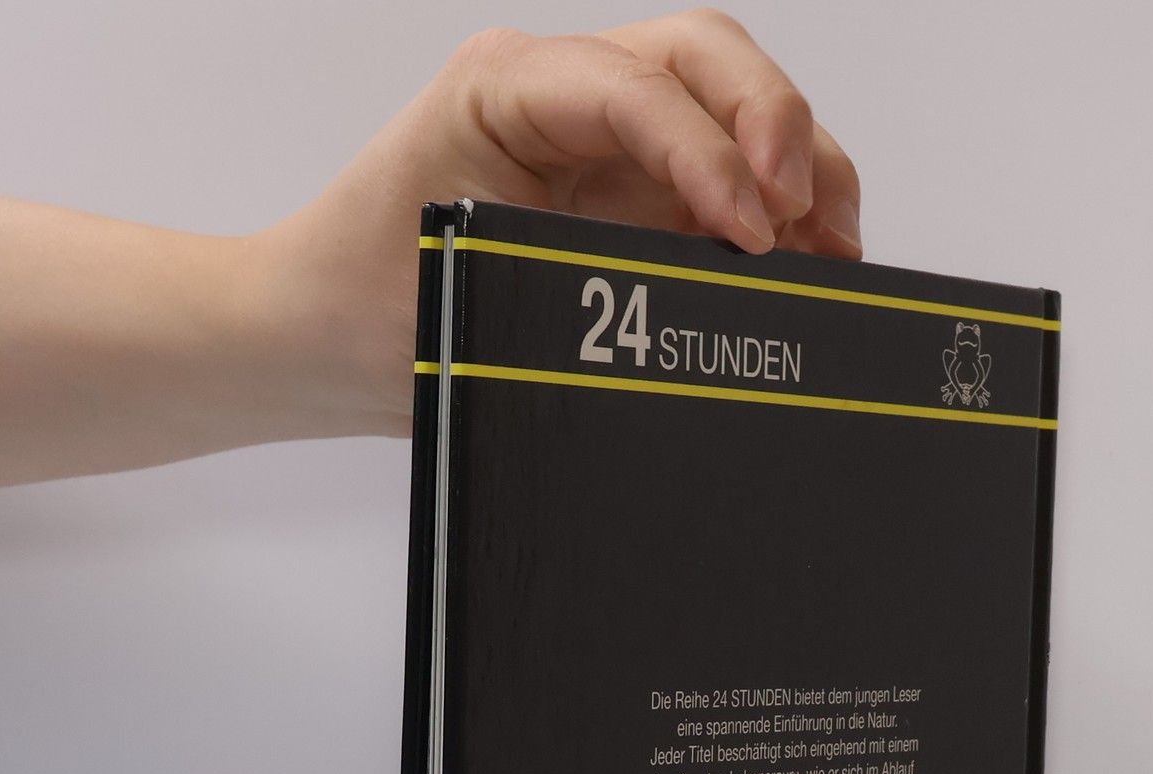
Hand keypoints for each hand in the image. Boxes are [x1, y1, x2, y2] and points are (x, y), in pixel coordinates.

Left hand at [258, 11, 862, 431]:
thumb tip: (697, 327)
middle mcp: (566, 97)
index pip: (635, 88)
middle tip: (806, 220)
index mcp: (506, 90)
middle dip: (773, 125)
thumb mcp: (456, 299)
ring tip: (832, 251)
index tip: (751, 229)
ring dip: (799, 163)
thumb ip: (570, 297)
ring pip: (734, 105)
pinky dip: (786, 209)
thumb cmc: (361, 309)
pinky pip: (731, 175)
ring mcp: (609, 143)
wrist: (320, 337)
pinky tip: (810, 266)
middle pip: (705, 57)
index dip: (708, 152)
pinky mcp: (636, 196)